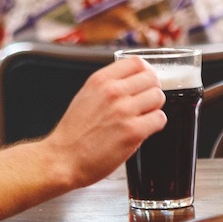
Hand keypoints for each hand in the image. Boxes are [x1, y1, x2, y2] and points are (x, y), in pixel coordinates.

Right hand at [44, 58, 165, 187]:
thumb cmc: (73, 133)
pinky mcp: (133, 132)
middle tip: (145, 103)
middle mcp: (113, 92)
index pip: (137, 62)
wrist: (63, 160)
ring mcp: (124, 111)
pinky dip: (155, 125)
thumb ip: (108, 86)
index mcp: (100, 80)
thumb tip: (132, 81)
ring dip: (154, 108)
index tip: (145, 82)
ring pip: (159, 97)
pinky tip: (143, 130)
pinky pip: (160, 119)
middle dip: (151, 91)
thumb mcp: (86, 96)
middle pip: (152, 78)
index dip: (146, 72)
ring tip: (143, 118)